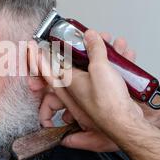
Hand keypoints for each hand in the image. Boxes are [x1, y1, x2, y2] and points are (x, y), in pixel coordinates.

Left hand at [29, 32, 140, 151]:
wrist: (128, 123)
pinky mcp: (110, 93)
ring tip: (113, 41)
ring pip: (97, 66)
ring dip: (106, 52)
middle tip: (87, 35)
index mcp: (70, 83)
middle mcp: (79, 88)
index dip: (40, 60)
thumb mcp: (99, 69)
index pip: (49, 70)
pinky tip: (126, 54)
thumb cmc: (109, 104)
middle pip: (76, 63)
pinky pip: (112, 73)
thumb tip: (90, 37)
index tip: (32, 49)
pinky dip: (119, 62)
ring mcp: (94, 90)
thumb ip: (94, 50)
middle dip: (84, 47)